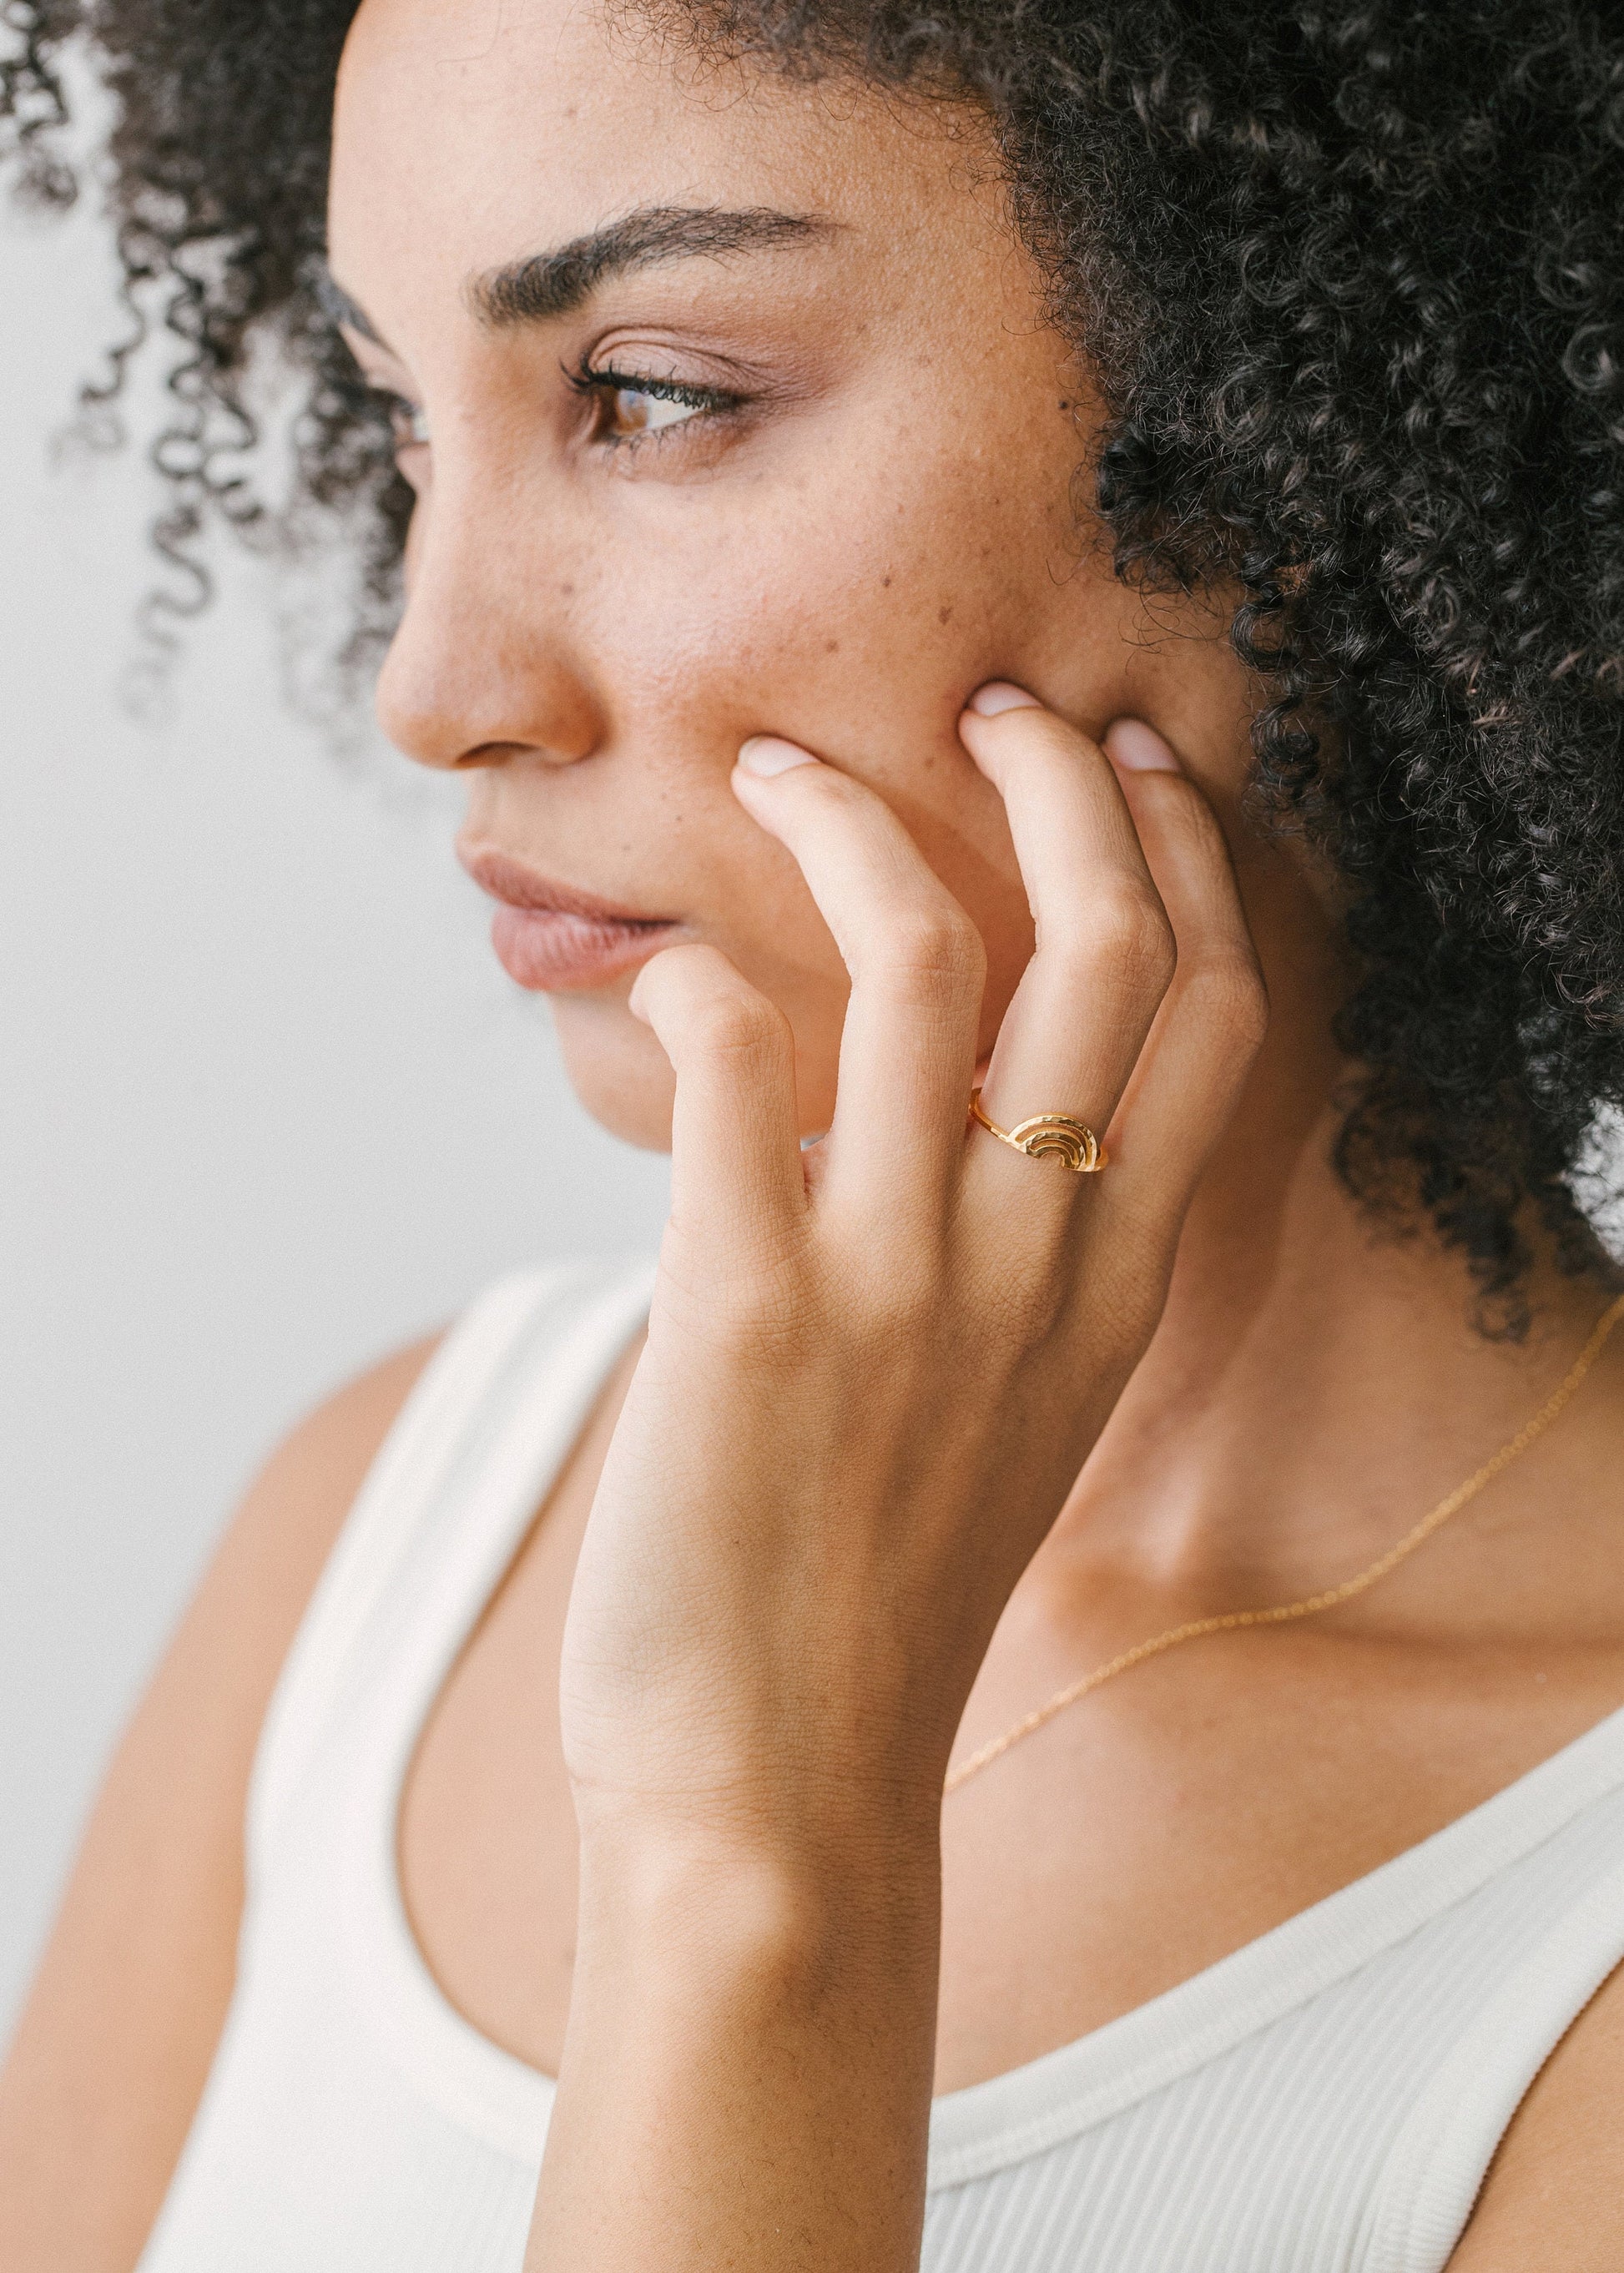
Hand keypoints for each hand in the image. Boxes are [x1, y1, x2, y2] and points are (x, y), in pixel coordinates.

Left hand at [556, 689, 1266, 1866]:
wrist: (780, 1797)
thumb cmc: (877, 1602)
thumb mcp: (1008, 1422)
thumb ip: (1013, 1269)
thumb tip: (931, 1119)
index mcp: (1114, 1288)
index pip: (1213, 1016)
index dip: (1185, 859)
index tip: (1131, 761)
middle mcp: (1037, 1266)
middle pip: (1108, 952)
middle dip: (1061, 786)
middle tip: (991, 701)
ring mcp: (902, 1284)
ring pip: (925, 966)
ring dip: (852, 826)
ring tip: (779, 767)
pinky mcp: (751, 1312)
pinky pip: (735, 1068)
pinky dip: (694, 980)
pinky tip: (661, 969)